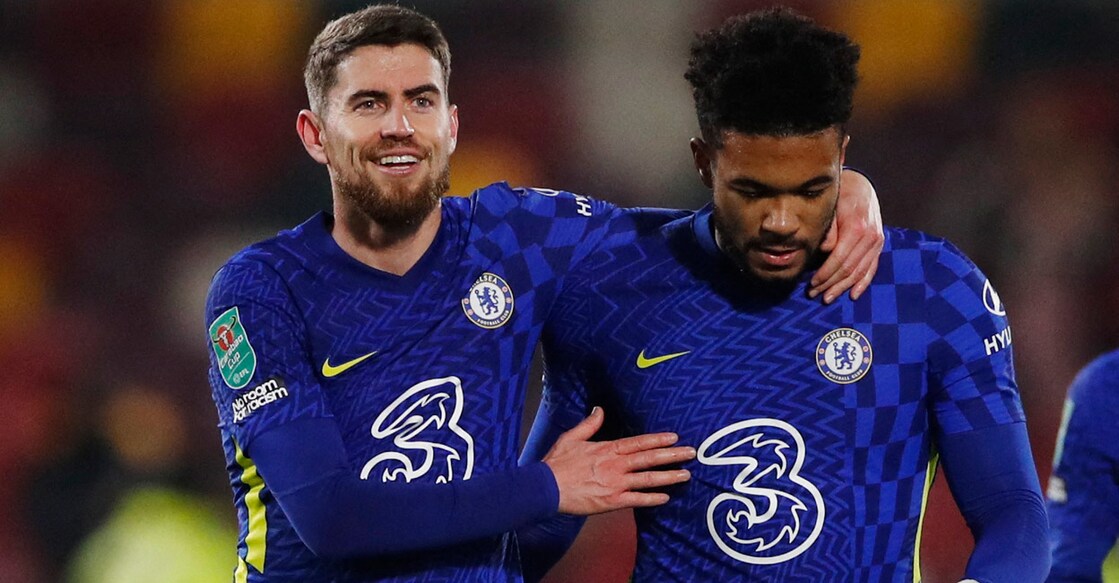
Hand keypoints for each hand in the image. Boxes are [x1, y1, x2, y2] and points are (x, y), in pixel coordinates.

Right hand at [542, 407, 694, 514]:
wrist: (546, 488)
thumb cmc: (557, 463)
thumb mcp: (572, 437)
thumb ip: (590, 424)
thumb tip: (600, 409)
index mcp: (607, 449)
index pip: (638, 442)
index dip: (658, 439)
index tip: (674, 437)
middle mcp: (615, 465)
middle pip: (649, 458)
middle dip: (672, 455)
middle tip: (691, 453)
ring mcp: (616, 484)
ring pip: (648, 479)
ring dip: (669, 476)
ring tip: (686, 475)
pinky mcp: (612, 501)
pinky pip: (637, 500)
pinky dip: (652, 499)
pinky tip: (666, 497)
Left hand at [809, 168, 883, 302]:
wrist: (860, 186)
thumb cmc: (840, 196)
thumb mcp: (831, 207)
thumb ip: (829, 230)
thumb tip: (825, 251)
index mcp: (857, 227)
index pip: (839, 259)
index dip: (825, 274)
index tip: (812, 283)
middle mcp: (870, 237)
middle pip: (849, 268)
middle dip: (830, 284)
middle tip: (814, 294)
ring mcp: (877, 242)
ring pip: (860, 272)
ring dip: (843, 287)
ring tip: (828, 297)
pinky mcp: (879, 245)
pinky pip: (872, 268)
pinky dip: (863, 283)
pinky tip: (853, 295)